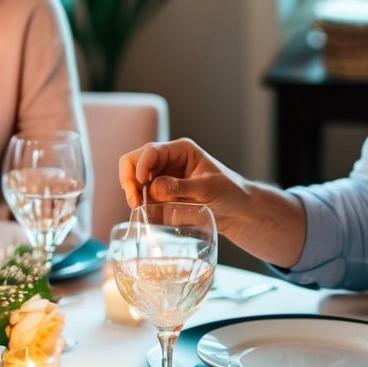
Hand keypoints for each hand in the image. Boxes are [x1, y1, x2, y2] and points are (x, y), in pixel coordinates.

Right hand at [119, 138, 308, 265]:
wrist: (238, 211)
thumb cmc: (230, 192)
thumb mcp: (208, 188)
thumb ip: (182, 187)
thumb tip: (155, 188)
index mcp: (179, 150)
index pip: (150, 151)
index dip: (140, 166)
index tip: (141, 184)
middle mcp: (167, 162)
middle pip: (133, 162)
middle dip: (129, 180)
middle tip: (134, 201)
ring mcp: (162, 179)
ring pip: (134, 182)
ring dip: (134, 195)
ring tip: (141, 210)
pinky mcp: (161, 196)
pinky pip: (143, 198)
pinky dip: (141, 206)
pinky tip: (147, 215)